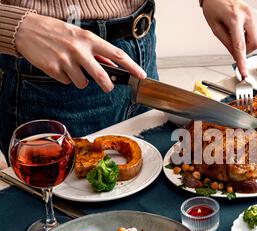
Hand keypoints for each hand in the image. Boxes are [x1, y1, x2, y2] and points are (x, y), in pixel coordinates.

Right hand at [15, 13, 146, 91]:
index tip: (141, 75)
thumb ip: (95, 51)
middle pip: (101, 76)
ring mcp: (66, 60)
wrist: (27, 29)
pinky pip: (66, 82)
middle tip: (107, 87)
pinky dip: (64, 78)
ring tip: (71, 68)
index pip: (116, 54)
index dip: (132, 66)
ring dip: (80, 80)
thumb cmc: (57, 32)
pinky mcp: (53, 68)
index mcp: (89, 39)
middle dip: (107, 86)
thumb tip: (111, 66)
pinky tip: (58, 66)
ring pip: (82, 83)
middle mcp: (79, 49)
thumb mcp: (79, 36)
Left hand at [202, 0, 256, 77]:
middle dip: (247, 50)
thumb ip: (227, 43)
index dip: (242, 62)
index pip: (240, 46)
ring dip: (246, 41)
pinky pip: (256, 32)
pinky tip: (240, 26)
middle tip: (235, 47)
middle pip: (255, 44)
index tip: (244, 72)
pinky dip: (248, 34)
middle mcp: (248, 15)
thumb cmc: (215, 7)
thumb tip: (236, 56)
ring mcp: (255, 14)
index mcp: (235, 19)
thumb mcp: (215, 28)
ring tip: (235, 32)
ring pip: (256, 39)